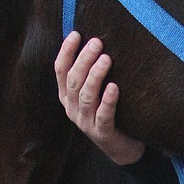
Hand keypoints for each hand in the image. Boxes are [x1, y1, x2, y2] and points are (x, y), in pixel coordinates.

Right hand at [54, 32, 143, 165]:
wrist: (123, 149)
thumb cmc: (111, 113)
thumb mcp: (96, 93)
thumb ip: (91, 73)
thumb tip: (95, 41)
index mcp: (67, 96)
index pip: (60, 70)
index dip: (66, 51)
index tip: (77, 34)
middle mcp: (72, 109)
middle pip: (73, 80)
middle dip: (83, 59)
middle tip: (97, 43)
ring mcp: (85, 122)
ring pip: (86, 96)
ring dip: (95, 76)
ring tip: (106, 59)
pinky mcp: (102, 133)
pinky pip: (103, 115)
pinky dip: (108, 101)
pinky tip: (114, 87)